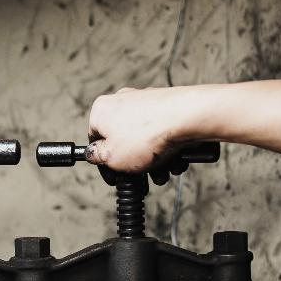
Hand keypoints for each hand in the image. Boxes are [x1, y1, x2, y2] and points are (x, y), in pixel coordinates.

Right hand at [87, 86, 204, 171]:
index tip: (115, 178)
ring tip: (163, 173)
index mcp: (102, 110)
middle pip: (123, 141)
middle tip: (143, 179)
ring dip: (154, 161)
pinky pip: (162, 133)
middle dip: (135, 165)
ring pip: (145, 140)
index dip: (104, 163)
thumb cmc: (146, 136)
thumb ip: (98, 157)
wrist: (186, 117)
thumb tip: (94, 153)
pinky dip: (167, 149)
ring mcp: (146, 102)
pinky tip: (175, 161)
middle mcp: (122, 101)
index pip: (96, 140)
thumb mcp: (111, 157)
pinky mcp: (167, 105)